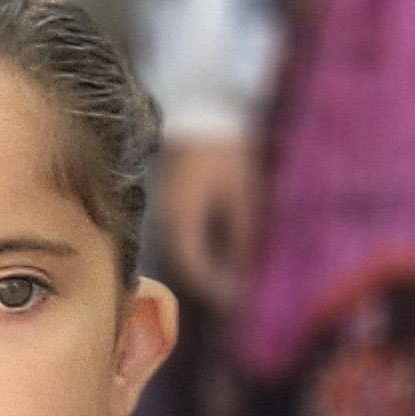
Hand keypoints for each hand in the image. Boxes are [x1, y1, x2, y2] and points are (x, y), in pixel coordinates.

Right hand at [155, 136, 263, 308]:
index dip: (219, 289)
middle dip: (216, 285)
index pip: (195, 270)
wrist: (203, 114)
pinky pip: (188, 242)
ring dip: (211, 271)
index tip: (244, 302)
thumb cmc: (226, 152)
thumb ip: (243, 236)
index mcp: (180, 221)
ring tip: (241, 281)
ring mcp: (166, 215)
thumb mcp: (242, 195)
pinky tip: (230, 257)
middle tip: (246, 297)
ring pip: (187, 257)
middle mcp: (166, 223)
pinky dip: (208, 254)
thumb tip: (248, 273)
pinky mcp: (173, 209)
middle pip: (188, 268)